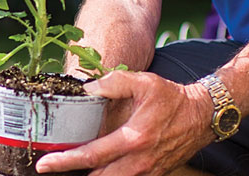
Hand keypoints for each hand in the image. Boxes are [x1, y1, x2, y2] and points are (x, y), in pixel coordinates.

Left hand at [34, 71, 215, 175]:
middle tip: (52, 169)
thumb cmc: (173, 98)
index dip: (65, 161)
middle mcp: (139, 161)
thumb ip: (113, 83)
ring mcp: (147, 171)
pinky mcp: (153, 175)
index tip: (45, 164)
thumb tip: (86, 89)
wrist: (203, 116)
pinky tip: (97, 168)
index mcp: (133, 138)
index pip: (91, 155)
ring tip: (71, 169)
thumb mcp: (143, 82)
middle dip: (73, 175)